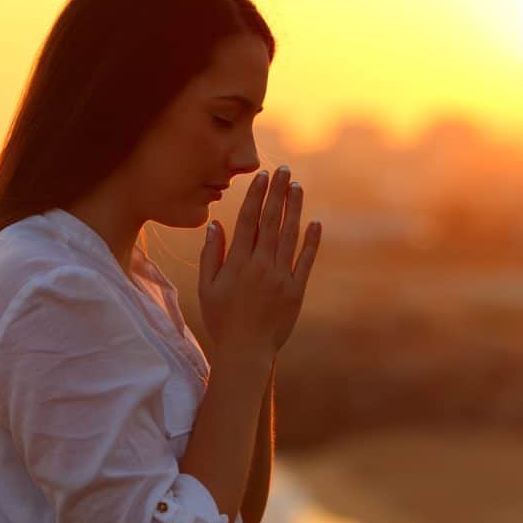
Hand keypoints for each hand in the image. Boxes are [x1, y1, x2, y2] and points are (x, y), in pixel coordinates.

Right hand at [198, 165, 321, 359]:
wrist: (246, 352)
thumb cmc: (221, 319)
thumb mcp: (207, 287)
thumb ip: (211, 255)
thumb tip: (216, 224)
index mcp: (237, 263)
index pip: (248, 221)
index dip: (256, 196)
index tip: (262, 176)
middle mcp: (260, 266)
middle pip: (270, 222)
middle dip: (277, 193)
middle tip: (284, 170)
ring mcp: (280, 278)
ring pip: (289, 236)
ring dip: (294, 209)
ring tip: (297, 187)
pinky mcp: (296, 290)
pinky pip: (305, 261)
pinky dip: (310, 241)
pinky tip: (315, 223)